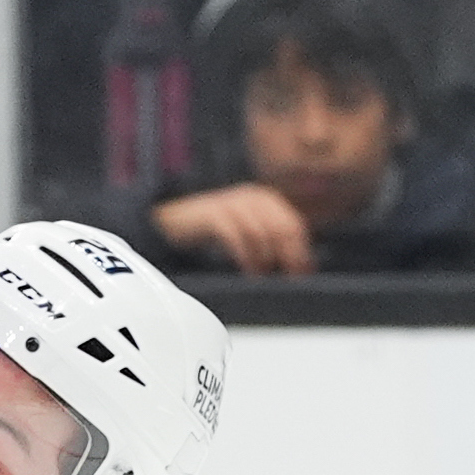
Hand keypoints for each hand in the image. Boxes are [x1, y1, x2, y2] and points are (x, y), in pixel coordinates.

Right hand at [148, 180, 318, 276]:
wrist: (169, 221)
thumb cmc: (208, 229)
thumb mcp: (243, 227)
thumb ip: (265, 236)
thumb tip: (291, 261)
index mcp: (263, 198)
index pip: (293, 224)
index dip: (301, 249)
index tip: (304, 271)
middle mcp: (251, 197)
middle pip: (282, 228)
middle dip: (289, 255)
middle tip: (290, 277)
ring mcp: (232, 204)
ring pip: (261, 234)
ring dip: (265, 259)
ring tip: (262, 276)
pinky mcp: (215, 214)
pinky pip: (238, 237)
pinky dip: (246, 256)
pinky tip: (247, 269)